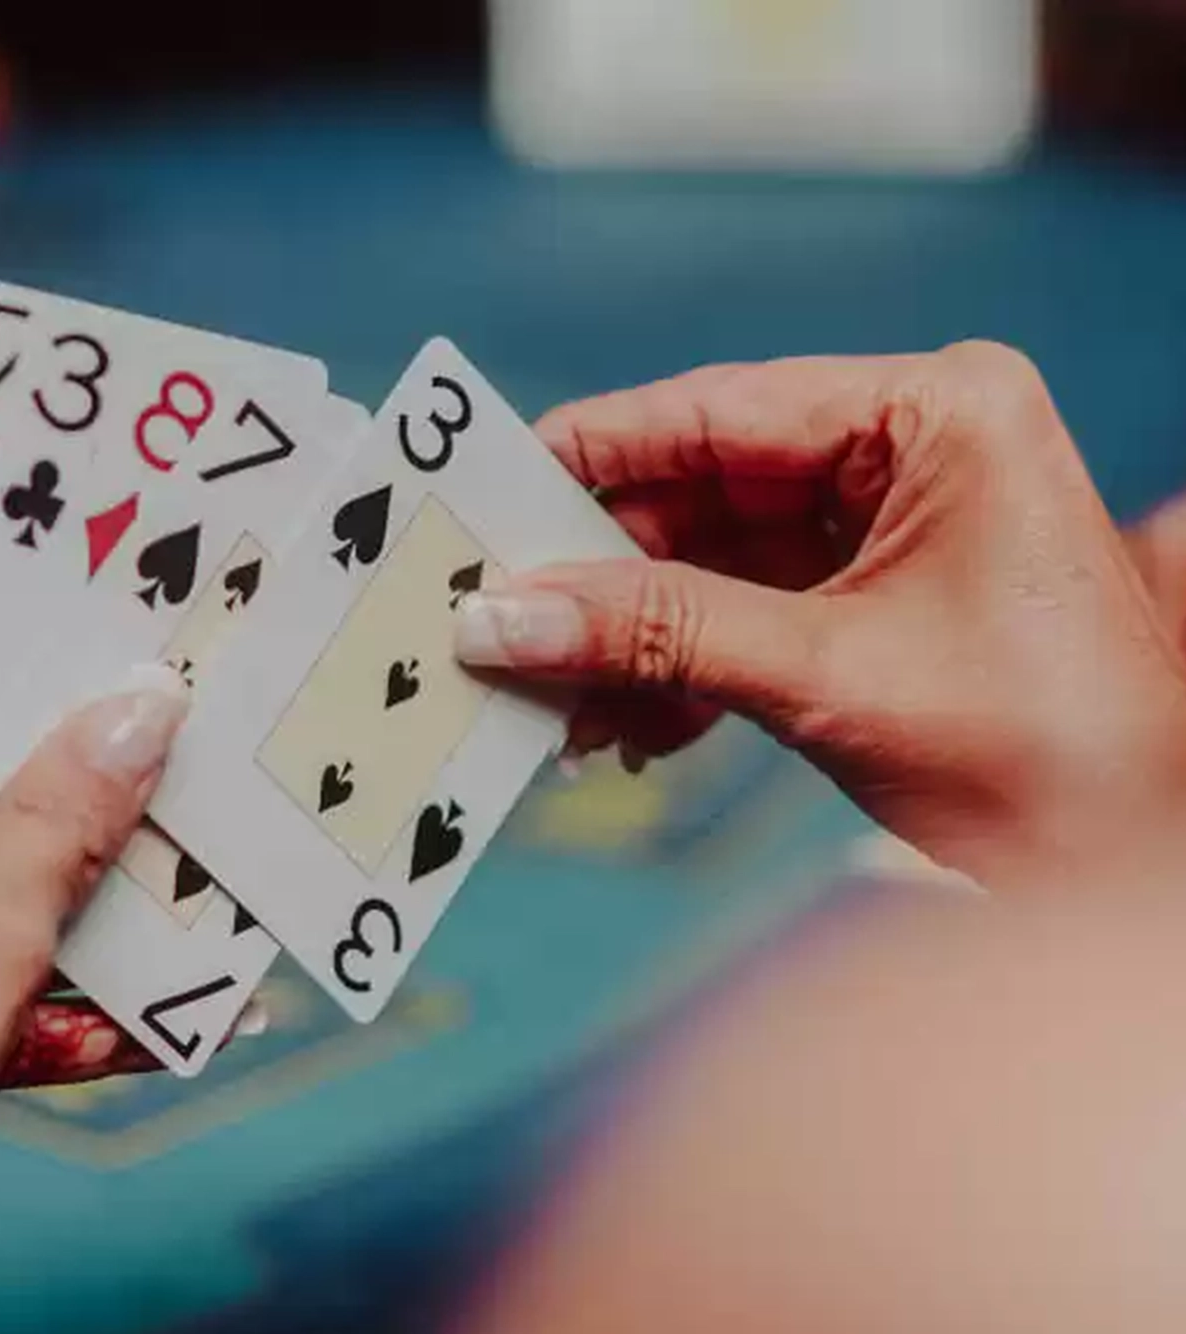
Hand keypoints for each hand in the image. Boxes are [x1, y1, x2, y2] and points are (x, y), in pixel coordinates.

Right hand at [453, 342, 1185, 890]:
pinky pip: (745, 609)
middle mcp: (915, 449)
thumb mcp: (826, 675)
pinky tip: (624, 725)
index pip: (720, 410)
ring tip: (551, 697)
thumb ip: (657, 633)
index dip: (591, 451)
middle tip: (496, 612)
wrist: (1146, 861)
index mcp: (938, 413)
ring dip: (631, 633)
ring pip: (714, 558)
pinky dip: (682, 666)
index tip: (486, 485)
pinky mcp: (877, 595)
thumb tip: (506, 615)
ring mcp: (896, 524)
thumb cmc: (1054, 755)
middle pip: (705, 488)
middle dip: (602, 569)